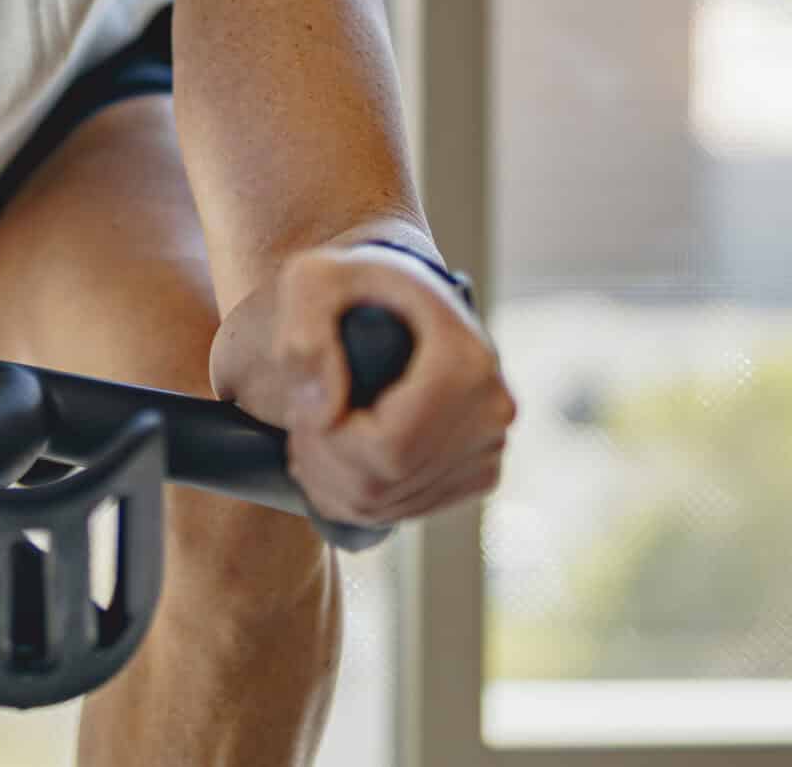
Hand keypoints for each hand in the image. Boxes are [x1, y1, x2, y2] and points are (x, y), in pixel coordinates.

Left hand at [209, 243, 515, 526]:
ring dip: (331, 483)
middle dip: (323, 463)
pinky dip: (357, 497)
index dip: (328, 441)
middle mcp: (491, 410)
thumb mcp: (311, 280)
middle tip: (299, 423)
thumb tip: (325, 411)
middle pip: (386, 481)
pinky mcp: (479, 471)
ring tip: (311, 438)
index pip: (387, 447)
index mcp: (464, 361)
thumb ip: (302, 331)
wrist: (394, 296)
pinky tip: (338, 459)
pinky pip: (409, 511)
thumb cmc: (350, 284)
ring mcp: (491, 446)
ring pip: (391, 505)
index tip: (304, 407)